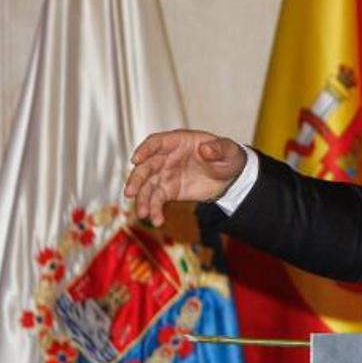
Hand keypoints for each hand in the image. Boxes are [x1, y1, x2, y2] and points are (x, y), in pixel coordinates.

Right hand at [124, 130, 246, 225]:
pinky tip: (157, 220)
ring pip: (148, 186)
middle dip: (136, 179)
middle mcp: (167, 157)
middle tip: (130, 193)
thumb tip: (206, 149)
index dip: (145, 150)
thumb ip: (218, 149)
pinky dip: (155, 210)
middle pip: (146, 166)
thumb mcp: (228, 150)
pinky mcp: (169, 191)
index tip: (136, 160)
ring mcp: (166, 174)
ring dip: (142, 199)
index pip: (156, 142)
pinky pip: (157, 200)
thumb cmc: (227, 157)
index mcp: (179, 142)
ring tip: (143, 214)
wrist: (231, 177)